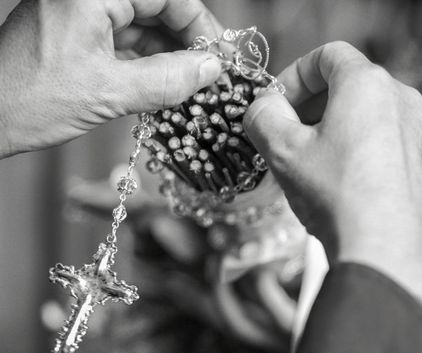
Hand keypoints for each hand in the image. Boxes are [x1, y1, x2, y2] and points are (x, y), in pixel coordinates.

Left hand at [0, 0, 223, 157]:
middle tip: (207, 74)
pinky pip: (125, 37)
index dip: (200, 24)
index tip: (218, 56)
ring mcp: (81, 10)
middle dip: (185, 41)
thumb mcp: (109, 92)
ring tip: (188, 86)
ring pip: (143, 23)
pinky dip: (146, 61)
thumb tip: (211, 70)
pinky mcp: (77, 31)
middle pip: (156, 7)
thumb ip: (167, 79)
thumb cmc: (29, 100)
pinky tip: (162, 84)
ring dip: (168, 54)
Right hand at [244, 42, 421, 319]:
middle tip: (286, 134)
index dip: (293, 76)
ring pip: (367, 115)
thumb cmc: (336, 195)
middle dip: (311, 105)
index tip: (277, 105)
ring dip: (333, 128)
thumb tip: (264, 108)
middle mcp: (402, 100)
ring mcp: (418, 133)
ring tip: (310, 163)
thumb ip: (263, 116)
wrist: (386, 250)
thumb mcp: (283, 151)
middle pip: (348, 85)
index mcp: (368, 83)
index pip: (327, 56)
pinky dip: (357, 149)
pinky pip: (384, 142)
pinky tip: (339, 183)